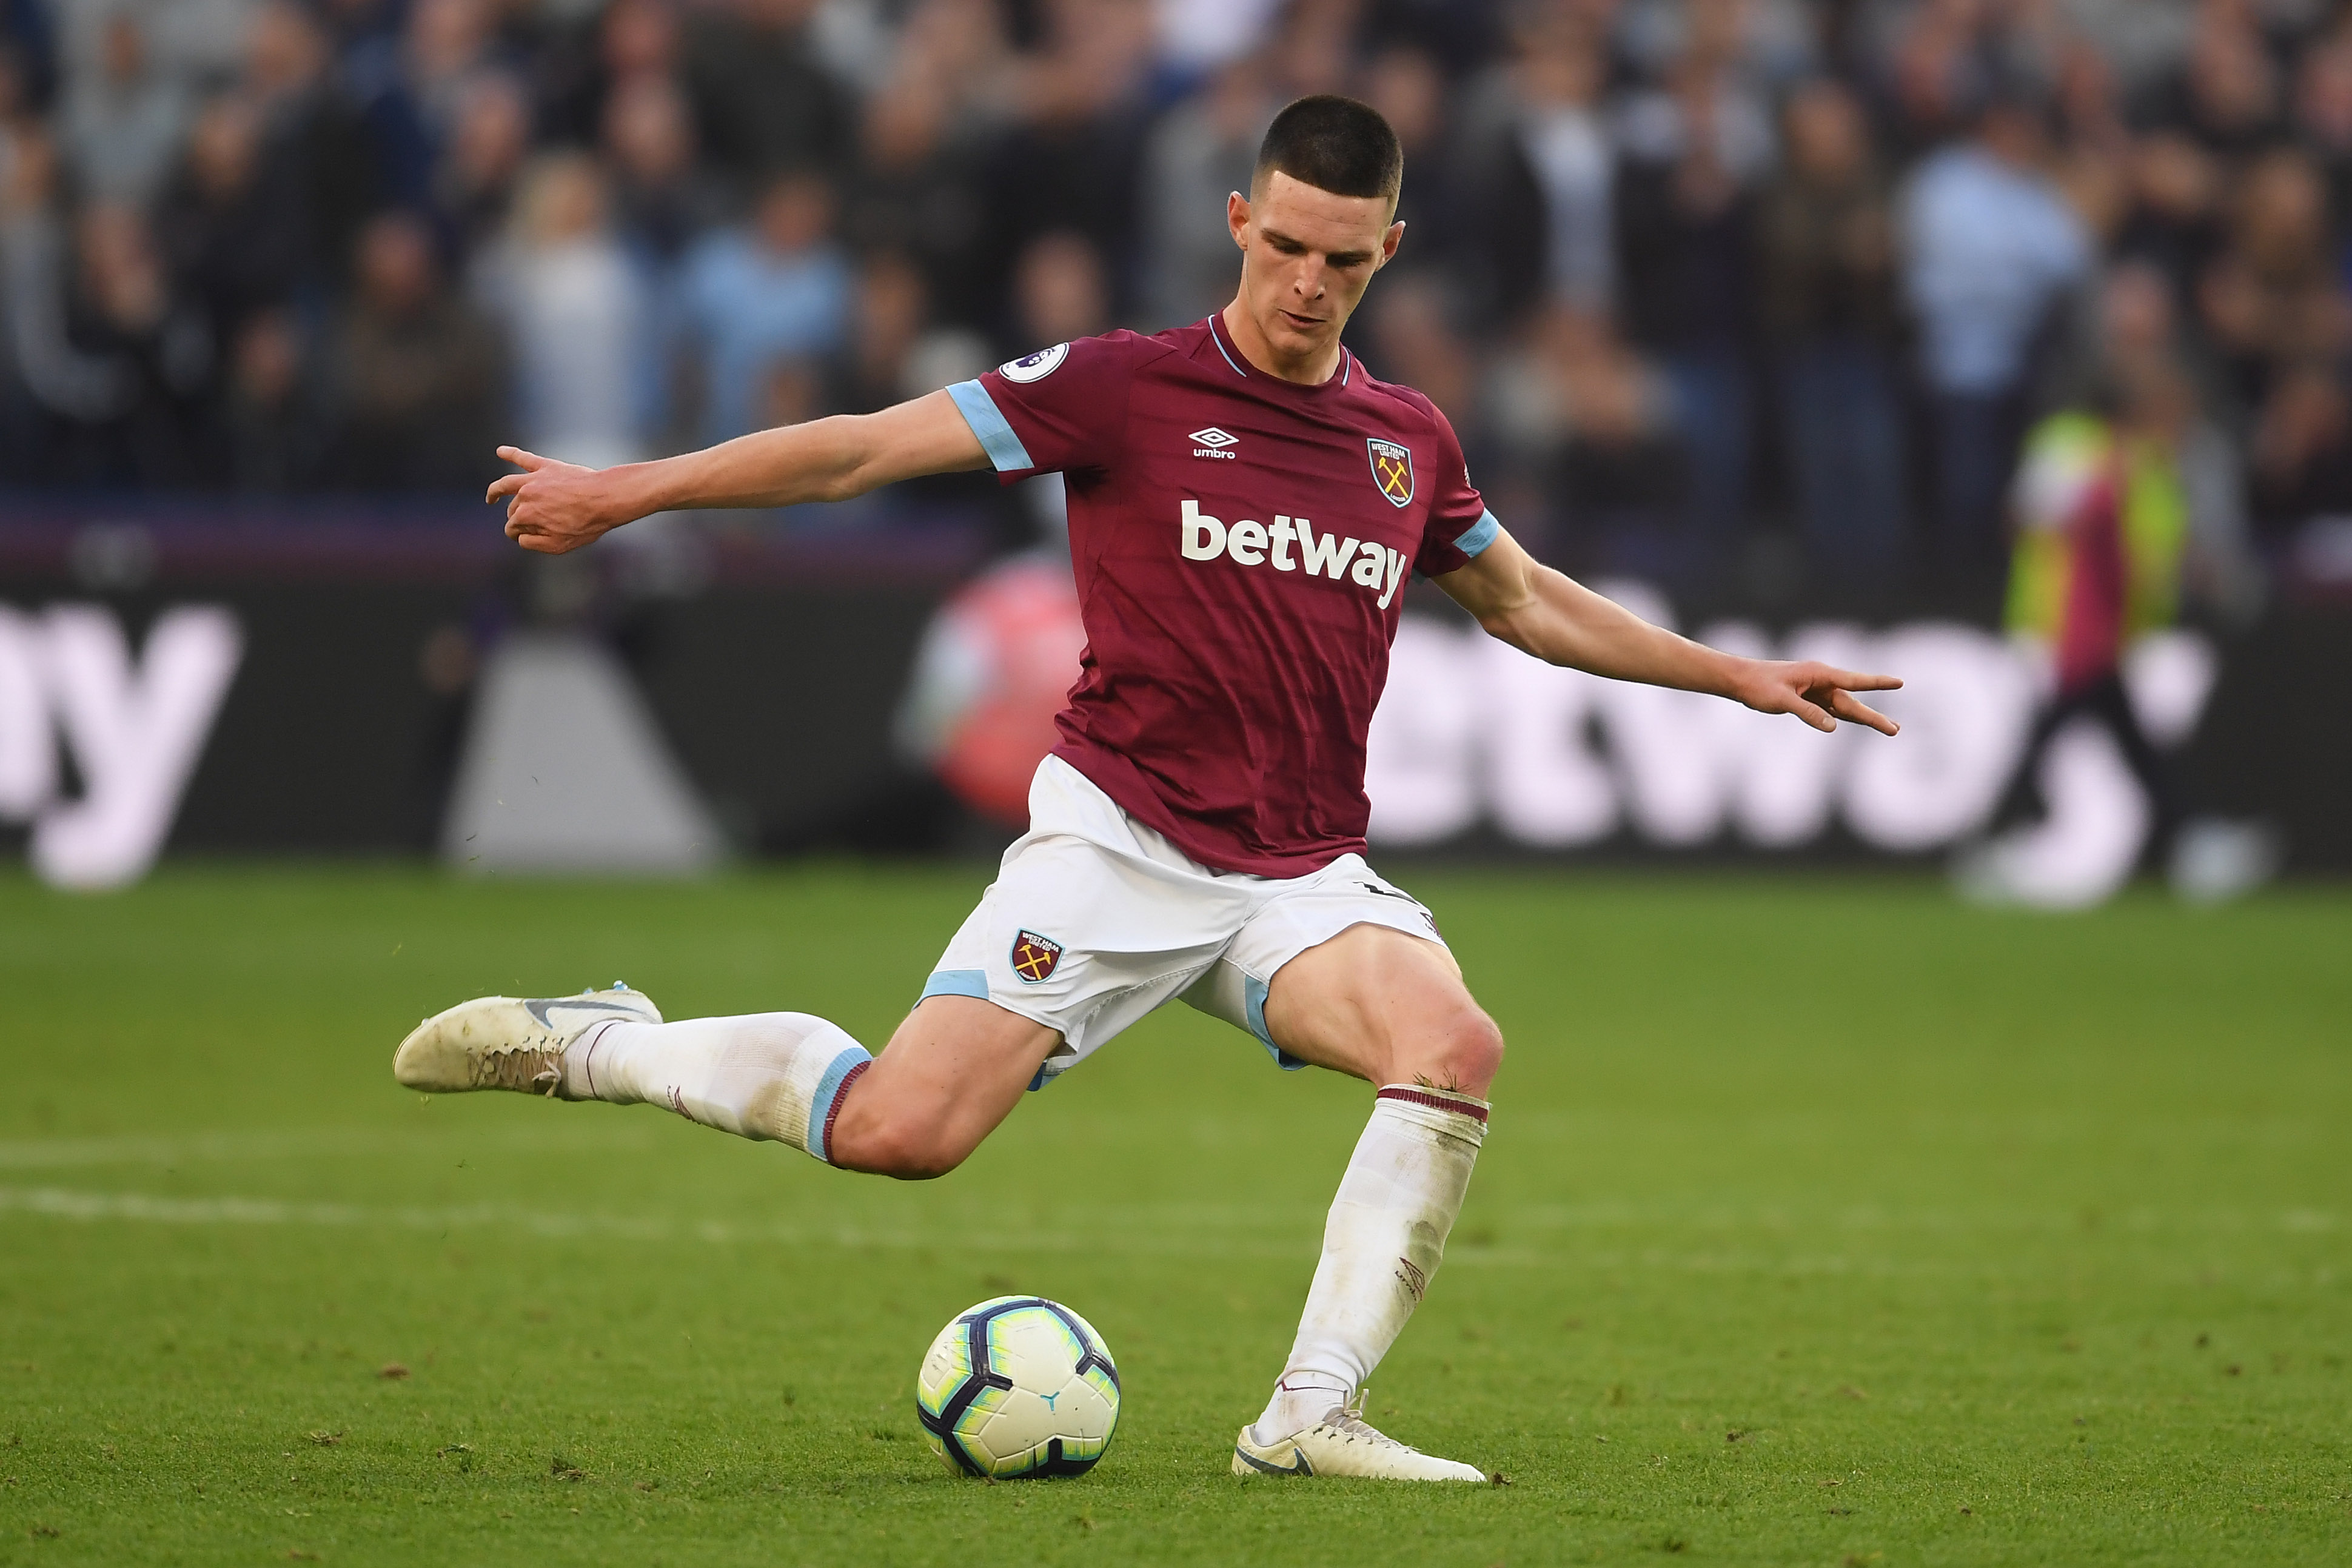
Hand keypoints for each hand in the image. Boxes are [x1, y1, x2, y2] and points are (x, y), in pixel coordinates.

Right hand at [486, 446, 623, 553]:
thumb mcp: (559, 545)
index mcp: (526, 516)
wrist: (605, 498)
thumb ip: (534, 544)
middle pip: (512, 509)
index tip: (530, 536)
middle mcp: (524, 496)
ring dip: (496, 490)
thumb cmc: (586, 524)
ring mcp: (534, 479)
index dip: (519, 534)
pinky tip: (501, 451)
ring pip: (506, 484)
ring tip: (492, 496)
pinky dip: (510, 453)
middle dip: (516, 517)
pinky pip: (524, 458)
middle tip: (532, 523)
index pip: (512, 528)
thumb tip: (520, 538)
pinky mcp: (546, 466)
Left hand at [1730, 659, 1901, 735]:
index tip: (1899, 682)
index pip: (1854, 681)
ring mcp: (1815, 690)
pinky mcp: (1807, 699)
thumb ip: (1807, 713)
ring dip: (1864, 718)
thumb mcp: (1781, 700)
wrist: (1739, 680)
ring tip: (1890, 728)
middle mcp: (1821, 681)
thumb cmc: (1758, 686)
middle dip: (1873, 716)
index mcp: (1819, 674)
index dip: (1877, 683)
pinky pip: (1830, 710)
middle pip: (1852, 702)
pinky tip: (1860, 722)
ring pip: (1844, 708)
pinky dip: (1845, 717)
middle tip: (1895, 730)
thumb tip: (1833, 727)